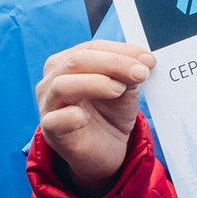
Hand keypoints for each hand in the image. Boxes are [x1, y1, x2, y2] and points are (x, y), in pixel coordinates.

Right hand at [36, 40, 153, 188]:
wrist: (107, 149)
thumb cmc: (110, 114)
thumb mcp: (125, 88)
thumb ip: (129, 72)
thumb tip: (143, 60)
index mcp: (68, 62)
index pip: (92, 48)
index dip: (121, 51)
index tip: (148, 60)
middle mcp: (53, 79)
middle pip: (77, 61)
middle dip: (113, 64)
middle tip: (140, 73)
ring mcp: (48, 104)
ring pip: (63, 85)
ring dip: (96, 84)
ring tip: (119, 90)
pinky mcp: (51, 130)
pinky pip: (55, 119)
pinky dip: (72, 116)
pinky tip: (86, 118)